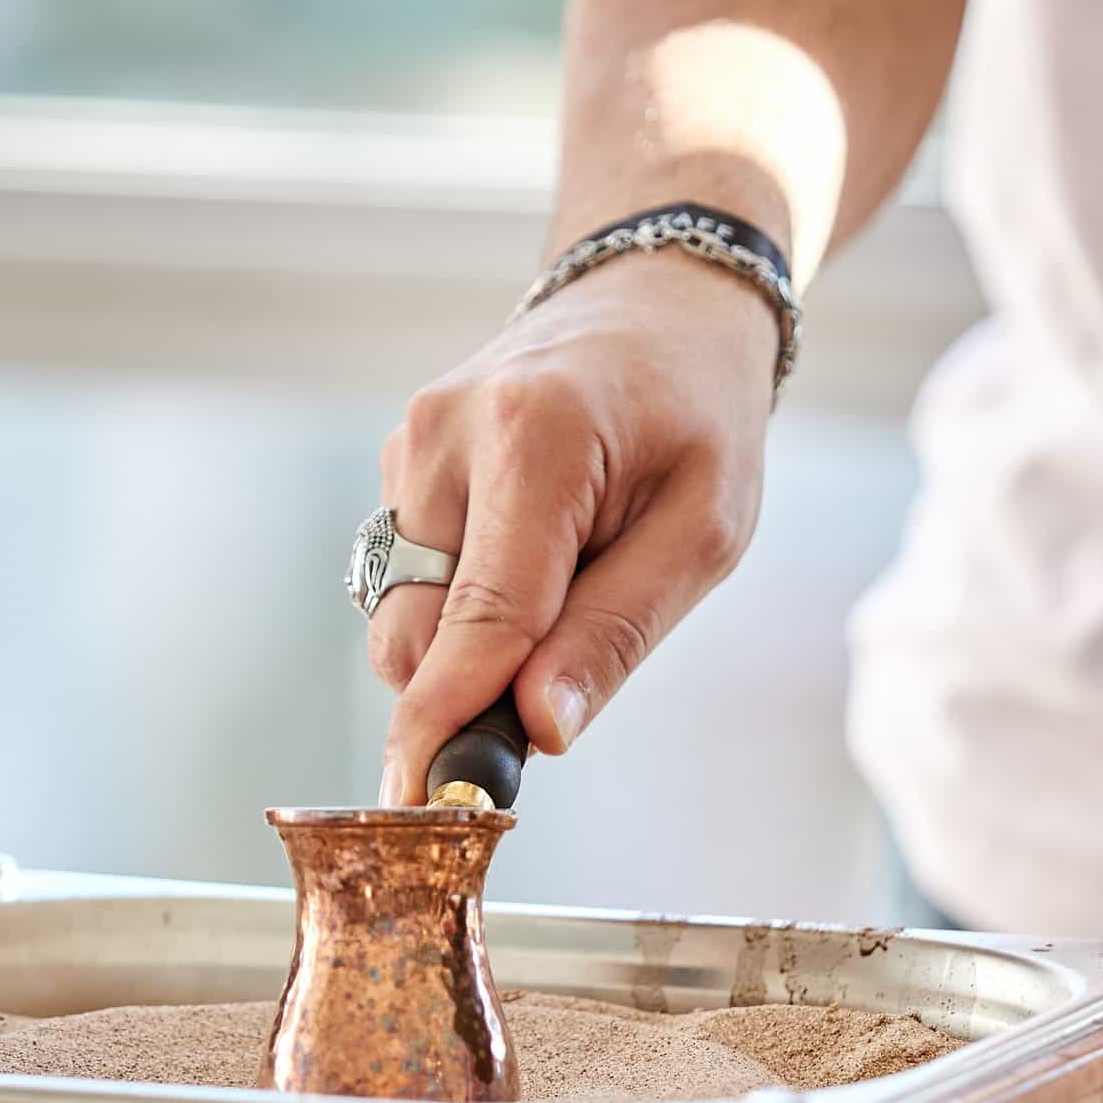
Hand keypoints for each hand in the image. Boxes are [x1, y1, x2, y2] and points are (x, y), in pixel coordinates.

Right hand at [370, 248, 777, 803]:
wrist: (655, 303)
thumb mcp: (705, 529)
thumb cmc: (697, 415)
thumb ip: (618, 631)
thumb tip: (539, 730)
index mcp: (536, 438)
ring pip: (402, 613)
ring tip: (567, 580)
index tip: (423, 799)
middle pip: (417, 629)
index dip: (450, 719)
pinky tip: (527, 552)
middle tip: (558, 688)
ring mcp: (408, 442)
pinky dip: (459, 598)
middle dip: (470, 688)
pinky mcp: (397, 460)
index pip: (480, 614)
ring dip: (469, 640)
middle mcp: (446, 434)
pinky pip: (406, 577)